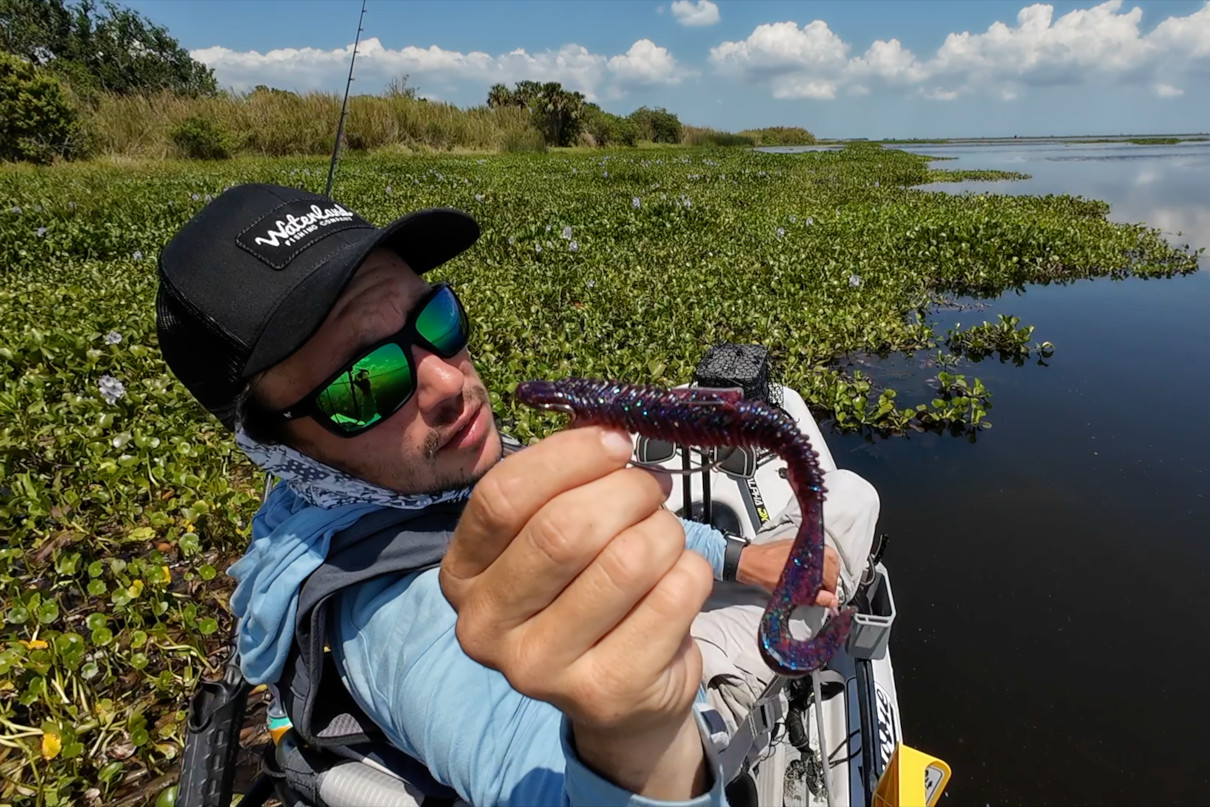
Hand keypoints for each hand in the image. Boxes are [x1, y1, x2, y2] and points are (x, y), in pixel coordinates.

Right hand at [439, 425, 712, 797]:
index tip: (615, 442)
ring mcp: (541, 670)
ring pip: (626, 561)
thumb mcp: (550, 537)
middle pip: (564, 530)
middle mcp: (485, 628)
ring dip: (664, 532)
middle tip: (651, 489)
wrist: (618, 694)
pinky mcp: (605, 694)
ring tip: (664, 539)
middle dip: (627, 492)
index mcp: (462, 575)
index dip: (568, 456)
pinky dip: (690, 572)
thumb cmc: (583, 594)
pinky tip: (678, 582)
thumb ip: (565, 486)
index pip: (503, 497)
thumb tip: (610, 437)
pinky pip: (671, 598)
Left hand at [737, 541, 840, 608]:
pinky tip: (812, 571)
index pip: (832, 574)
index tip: (829, 597)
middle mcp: (811, 548)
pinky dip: (820, 561)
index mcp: (811, 558)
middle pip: (833, 563)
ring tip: (819, 582)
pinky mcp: (799, 542)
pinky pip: (817, 551)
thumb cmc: (766, 574)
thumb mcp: (793, 592)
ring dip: (827, 569)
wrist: (750, 562)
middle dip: (832, 578)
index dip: (832, 589)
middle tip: (825, 591)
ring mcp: (805, 543)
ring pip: (828, 556)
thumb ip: (815, 597)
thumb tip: (832, 601)